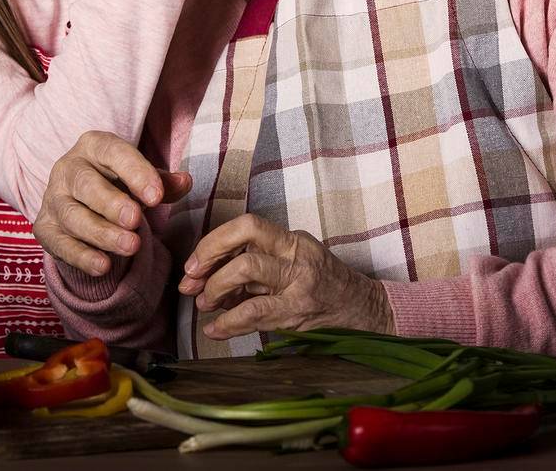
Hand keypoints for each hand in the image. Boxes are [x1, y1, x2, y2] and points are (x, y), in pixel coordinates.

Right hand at [32, 130, 191, 276]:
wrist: (82, 201)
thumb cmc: (118, 183)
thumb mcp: (141, 178)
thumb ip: (162, 183)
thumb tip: (185, 182)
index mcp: (93, 146)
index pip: (113, 153)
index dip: (135, 173)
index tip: (157, 196)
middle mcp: (67, 169)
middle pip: (85, 184)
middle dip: (111, 203)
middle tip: (135, 220)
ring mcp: (53, 199)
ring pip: (73, 216)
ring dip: (102, 233)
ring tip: (131, 246)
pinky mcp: (45, 228)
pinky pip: (60, 244)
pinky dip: (82, 257)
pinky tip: (104, 266)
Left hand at [177, 214, 393, 340]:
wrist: (364, 310)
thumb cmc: (325, 284)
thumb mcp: (295, 261)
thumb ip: (258, 263)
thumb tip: (208, 275)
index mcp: (293, 240)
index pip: (248, 225)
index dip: (215, 241)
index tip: (196, 261)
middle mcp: (297, 256)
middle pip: (244, 248)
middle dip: (208, 264)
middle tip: (191, 283)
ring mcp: (299, 285)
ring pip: (247, 273)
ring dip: (216, 290)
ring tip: (204, 304)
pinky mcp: (298, 313)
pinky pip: (254, 314)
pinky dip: (227, 323)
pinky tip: (214, 329)